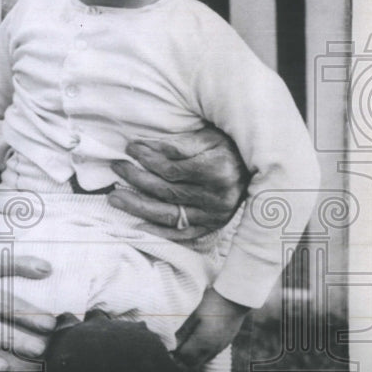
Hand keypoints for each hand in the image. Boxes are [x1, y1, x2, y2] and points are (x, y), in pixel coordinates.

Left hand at [107, 125, 250, 239]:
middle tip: (116, 167)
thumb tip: (145, 147)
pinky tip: (138, 225)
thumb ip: (179, 144)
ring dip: (137, 206)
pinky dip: (159, 232)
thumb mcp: (208, 138)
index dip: (147, 159)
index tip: (130, 148)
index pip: (171, 169)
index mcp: (217, 171)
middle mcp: (217, 197)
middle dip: (136, 179)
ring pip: (168, 214)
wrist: (256, 170)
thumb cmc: (228, 148)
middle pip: (166, 191)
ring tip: (114, 197)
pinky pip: (182, 233)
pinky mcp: (213, 226)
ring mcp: (214, 216)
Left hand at [173, 287, 249, 371]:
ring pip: (203, 360)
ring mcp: (221, 347)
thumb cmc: (212, 303)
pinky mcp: (226, 344)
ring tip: (185, 345)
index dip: (175, 356)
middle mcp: (213, 349)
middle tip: (175, 350)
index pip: (185, 357)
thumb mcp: (195, 315)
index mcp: (203, 342)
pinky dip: (202, 354)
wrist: (235, 299)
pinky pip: (211, 355)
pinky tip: (197, 343)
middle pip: (194, 363)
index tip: (170, 350)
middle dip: (183, 359)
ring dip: (193, 358)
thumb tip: (175, 343)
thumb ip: (184, 331)